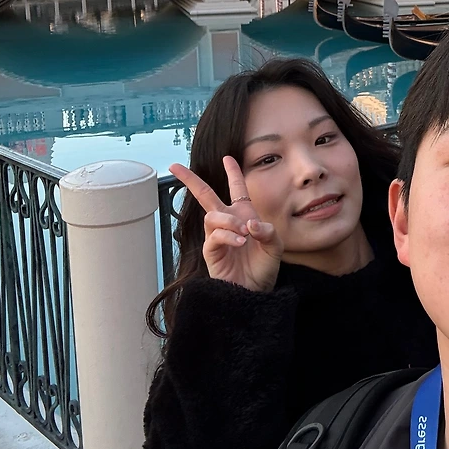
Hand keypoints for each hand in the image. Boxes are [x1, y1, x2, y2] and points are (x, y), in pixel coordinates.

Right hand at [170, 157, 283, 292]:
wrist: (254, 290)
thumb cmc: (263, 267)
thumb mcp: (275, 246)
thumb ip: (268, 232)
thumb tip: (250, 224)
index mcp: (244, 215)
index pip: (236, 188)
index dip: (233, 172)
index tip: (227, 157)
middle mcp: (227, 222)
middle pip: (205, 195)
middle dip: (190, 180)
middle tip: (173, 166)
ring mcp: (217, 236)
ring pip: (212, 216)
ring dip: (228, 221)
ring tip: (244, 234)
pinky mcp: (211, 251)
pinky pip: (214, 236)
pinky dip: (228, 236)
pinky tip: (240, 242)